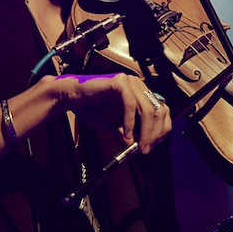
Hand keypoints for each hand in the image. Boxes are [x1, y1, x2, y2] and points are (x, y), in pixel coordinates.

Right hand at [57, 73, 171, 153]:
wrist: (71, 98)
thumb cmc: (91, 108)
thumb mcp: (114, 125)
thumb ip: (129, 133)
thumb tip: (142, 147)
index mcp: (141, 93)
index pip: (162, 110)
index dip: (161, 129)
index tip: (152, 146)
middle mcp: (139, 85)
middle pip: (159, 110)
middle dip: (155, 133)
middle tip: (146, 150)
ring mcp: (130, 82)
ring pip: (147, 110)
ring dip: (145, 131)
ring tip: (138, 146)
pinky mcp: (120, 82)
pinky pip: (130, 105)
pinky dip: (130, 122)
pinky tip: (126, 134)